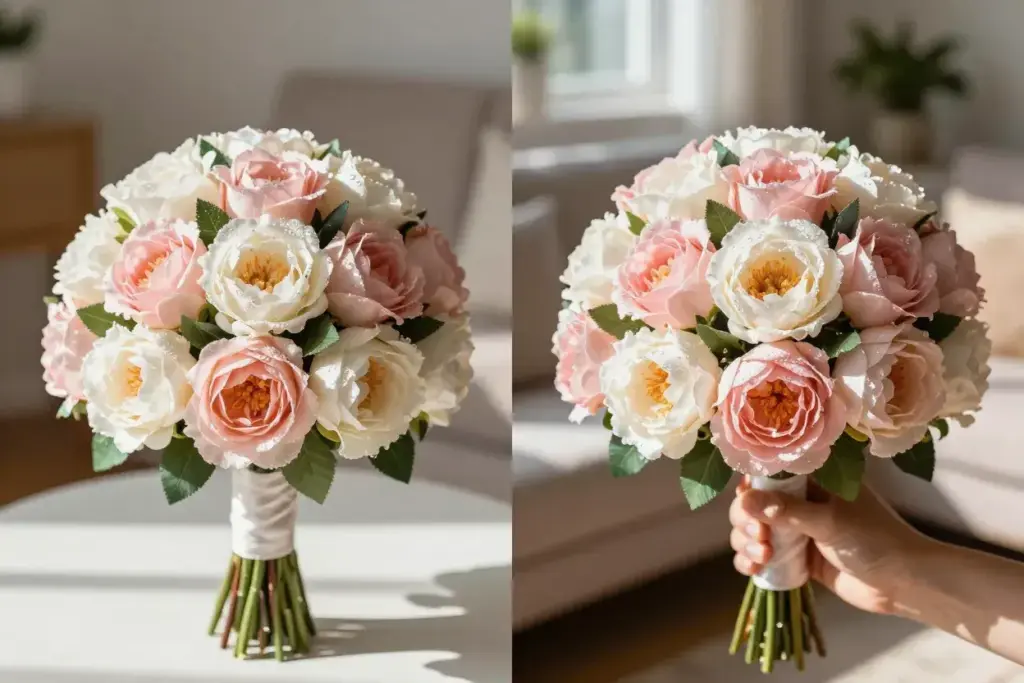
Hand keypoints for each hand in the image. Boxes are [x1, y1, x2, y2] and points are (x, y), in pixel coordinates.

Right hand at [730, 478, 931, 614]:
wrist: (903, 583)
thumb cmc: (873, 540)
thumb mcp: (828, 520)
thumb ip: (785, 510)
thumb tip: (743, 499)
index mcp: (812, 482)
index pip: (767, 476)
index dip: (751, 489)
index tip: (748, 506)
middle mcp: (801, 503)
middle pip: (754, 505)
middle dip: (747, 521)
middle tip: (759, 537)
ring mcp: (798, 532)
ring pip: (755, 531)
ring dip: (746, 542)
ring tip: (760, 558)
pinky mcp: (797, 559)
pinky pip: (764, 556)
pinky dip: (751, 561)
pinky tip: (752, 569)